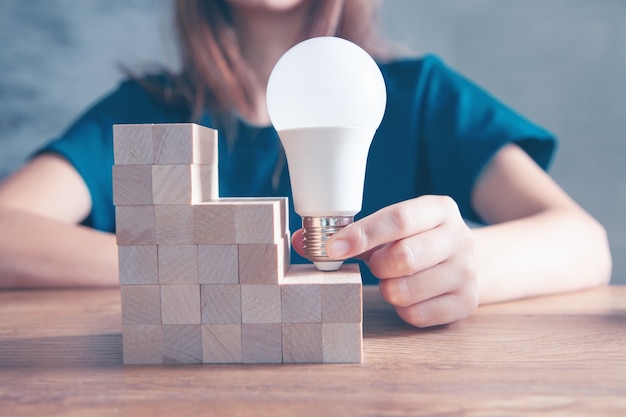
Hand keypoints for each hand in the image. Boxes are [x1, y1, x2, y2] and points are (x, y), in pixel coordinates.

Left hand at [292, 195, 478, 326]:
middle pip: (404, 257)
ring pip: (407, 290)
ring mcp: (467, 271)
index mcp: (439, 209)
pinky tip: (408, 296)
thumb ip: (350, 234)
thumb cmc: (415, 240)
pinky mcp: (467, 302)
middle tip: (376, 266)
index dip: (362, 235)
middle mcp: (460, 237)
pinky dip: (403, 309)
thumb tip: (299, 242)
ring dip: (388, 289)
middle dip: (378, 266)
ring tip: (393, 280)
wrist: (462, 261)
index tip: (332, 249)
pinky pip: (417, 315)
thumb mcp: (391, 228)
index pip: (398, 218)